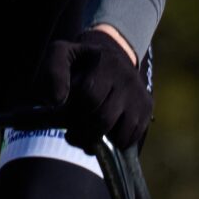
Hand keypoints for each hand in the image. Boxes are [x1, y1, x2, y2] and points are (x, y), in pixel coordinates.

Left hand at [40, 28, 149, 149]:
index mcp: (104, 62)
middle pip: (103, 119)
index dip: (71, 112)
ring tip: (86, 133)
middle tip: (71, 131)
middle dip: (82, 131)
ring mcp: (139, 94)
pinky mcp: (147, 108)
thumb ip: (52, 73)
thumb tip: (56, 101)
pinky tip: (104, 133)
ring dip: (97, 141)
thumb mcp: (61, 55)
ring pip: (118, 134)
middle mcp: (126, 77)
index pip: (88, 96)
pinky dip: (113, 143)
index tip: (61, 112)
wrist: (112, 59)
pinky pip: (130, 138)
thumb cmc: (80, 64)